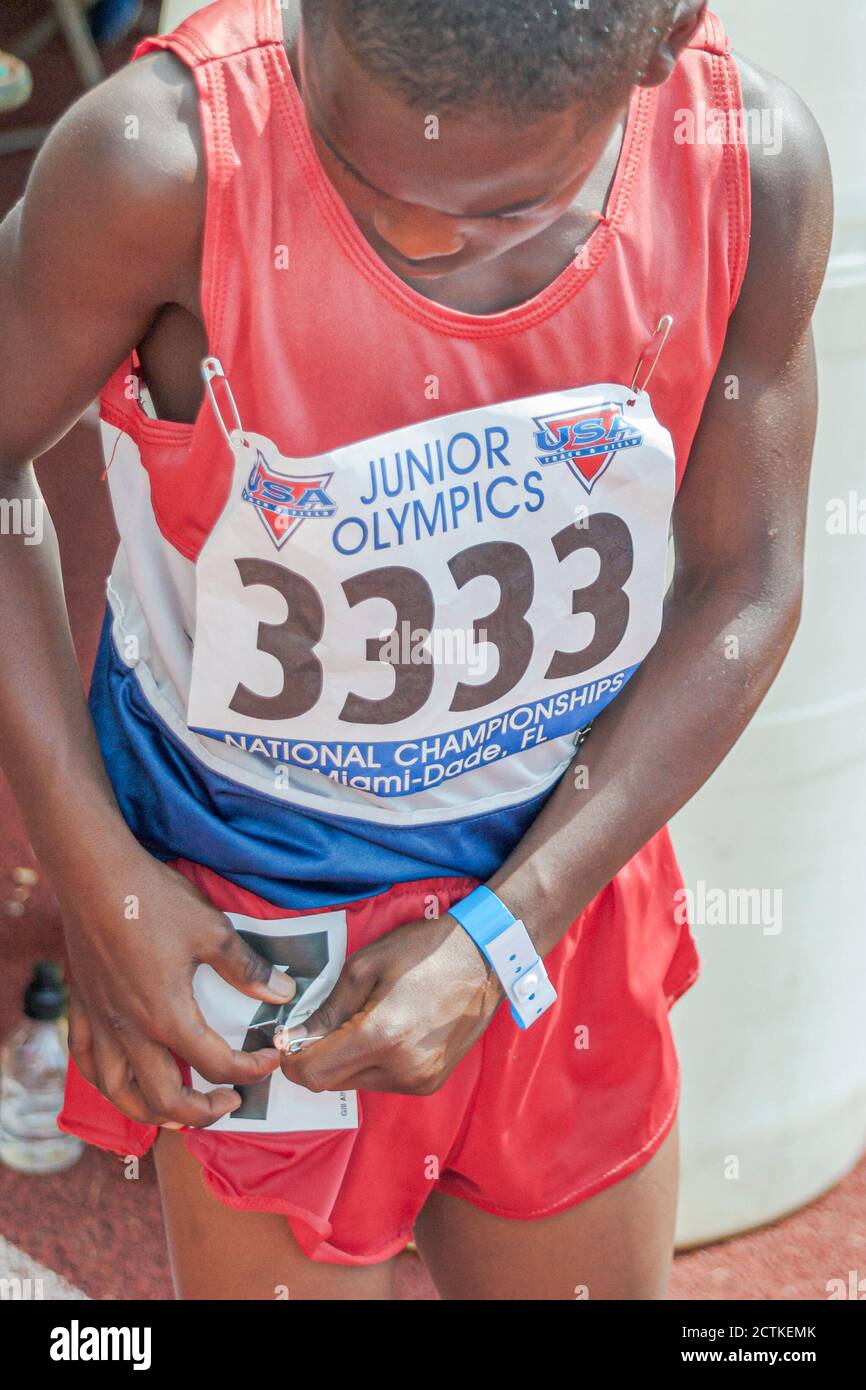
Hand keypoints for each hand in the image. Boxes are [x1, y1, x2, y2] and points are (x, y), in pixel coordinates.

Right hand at [63, 848, 296, 1127]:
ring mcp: (101, 1024)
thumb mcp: (212, 931)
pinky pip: (86, 1062)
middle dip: (203, 1112)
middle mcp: (131, 1032)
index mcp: (168, 1017)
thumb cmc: (154, 901)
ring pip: (119, 1093)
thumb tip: (285, 993)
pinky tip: (121, 1079)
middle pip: (165, 1099)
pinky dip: (106, 1081)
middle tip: (231, 1102)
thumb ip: (248, 968)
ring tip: (178, 1112)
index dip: (252, 1069)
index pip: (217, 1065)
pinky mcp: (81, 1008)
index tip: (271, 1058)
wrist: (95, 877)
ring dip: (151, 1112)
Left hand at [277, 915, 502, 1095]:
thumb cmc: (424, 951)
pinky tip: (387, 1032)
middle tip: (320, 1025)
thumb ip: (327, 1008)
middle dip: (316, 1058)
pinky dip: (372, 1064)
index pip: (313, 1073)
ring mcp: (419, 1080)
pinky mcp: (430, 1083)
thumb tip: (296, 1037)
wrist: (485, 958)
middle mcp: (400, 1068)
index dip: (291, 1060)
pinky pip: (383, 1083)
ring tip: (361, 1022)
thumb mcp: (365, 966)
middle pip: (331, 1082)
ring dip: (345, 1061)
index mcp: (381, 1036)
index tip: (289, 1040)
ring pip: (356, 1084)